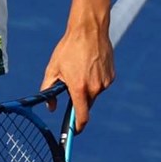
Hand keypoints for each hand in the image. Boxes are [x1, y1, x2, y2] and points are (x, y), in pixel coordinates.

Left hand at [41, 19, 113, 133]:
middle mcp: (95, 88)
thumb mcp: (53, 68)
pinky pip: (101, 85)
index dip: (77, 127)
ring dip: (86, 88)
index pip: (81, 116)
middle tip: (71, 85)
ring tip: (80, 69)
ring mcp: (105, 82)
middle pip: (86, 104)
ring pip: (94, 94)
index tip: (74, 132)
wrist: (89, 29)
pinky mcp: (111, 76)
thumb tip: (50, 107)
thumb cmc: (68, 48)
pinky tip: (89, 66)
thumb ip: (48, 89)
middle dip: (79, 101)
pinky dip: (94, 80)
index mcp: (79, 88)